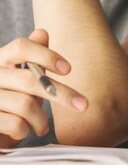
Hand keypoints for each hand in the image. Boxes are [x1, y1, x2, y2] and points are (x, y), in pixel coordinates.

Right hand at [0, 29, 87, 147]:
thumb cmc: (12, 99)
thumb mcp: (24, 77)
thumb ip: (33, 57)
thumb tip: (42, 33)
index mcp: (1, 59)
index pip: (22, 46)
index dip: (47, 56)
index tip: (68, 69)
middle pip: (31, 79)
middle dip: (62, 94)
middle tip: (83, 105)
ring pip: (25, 105)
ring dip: (41, 119)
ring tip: (42, 126)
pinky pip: (16, 124)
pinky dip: (26, 131)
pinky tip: (24, 131)